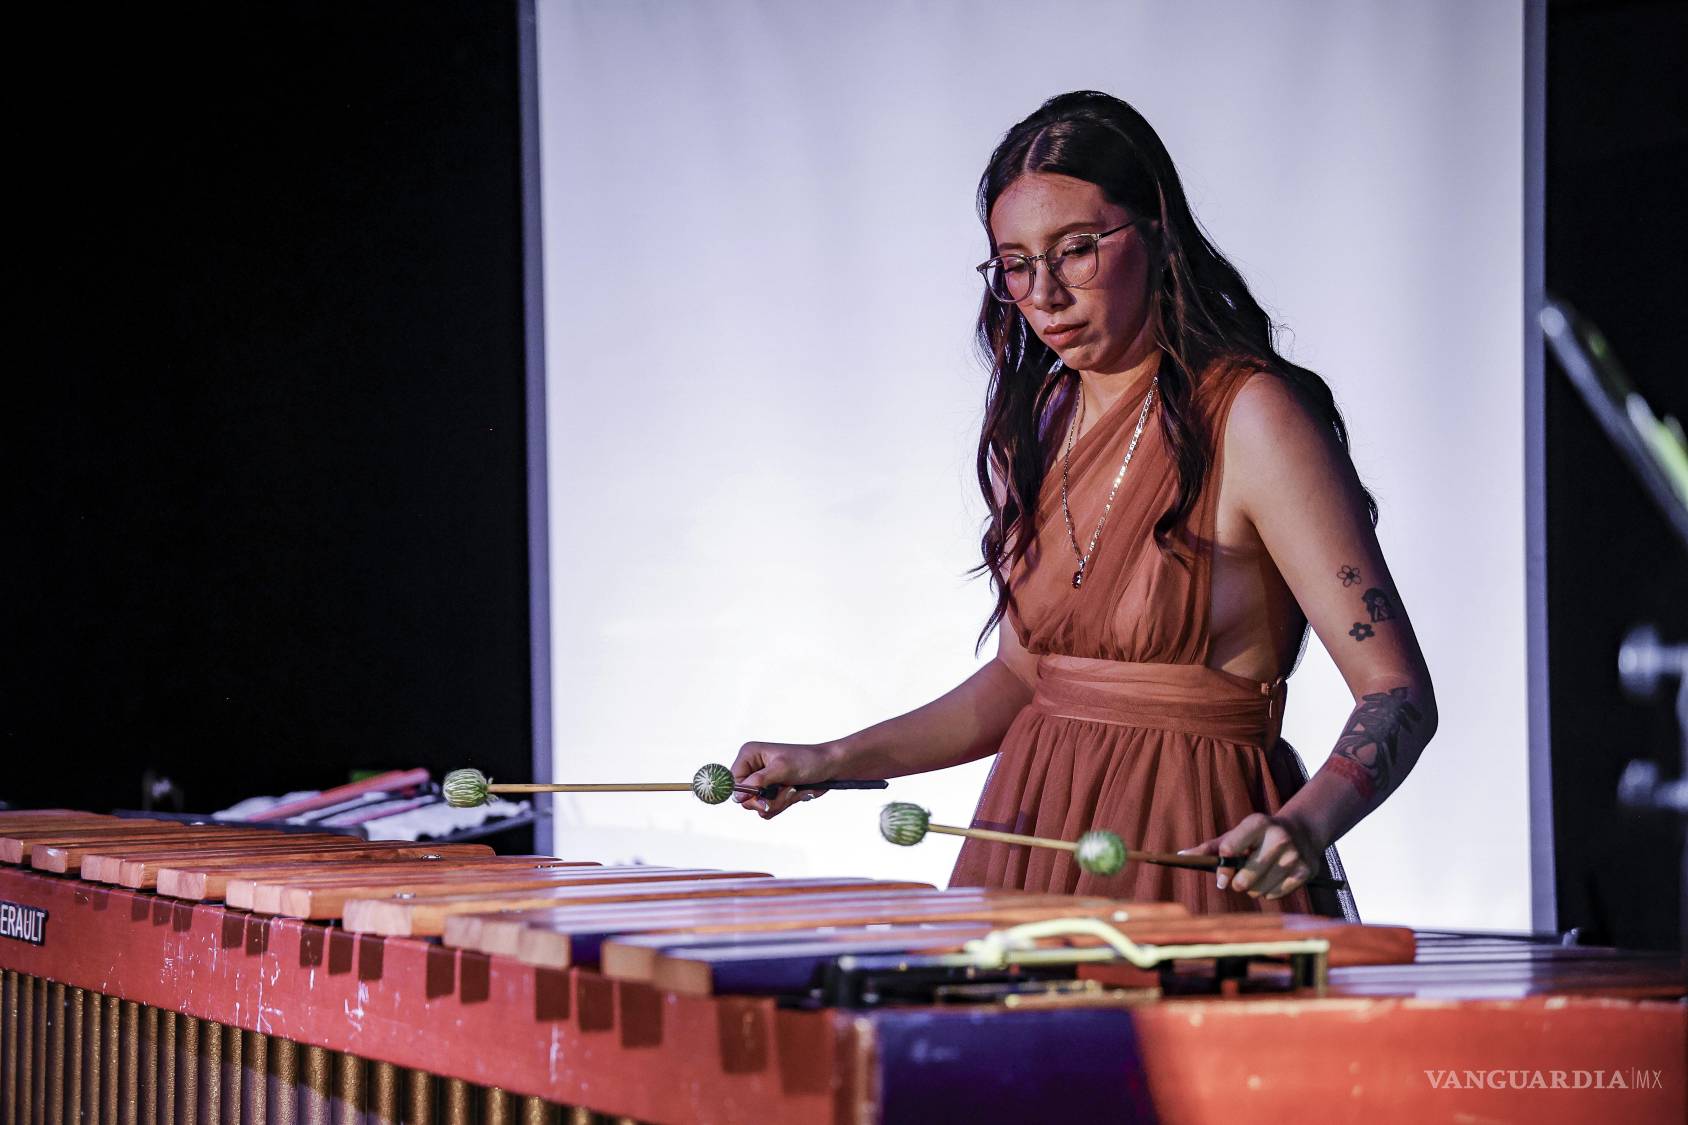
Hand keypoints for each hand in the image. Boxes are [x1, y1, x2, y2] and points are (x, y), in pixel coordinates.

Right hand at [729, 741, 844, 819]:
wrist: (830, 767)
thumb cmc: (807, 761)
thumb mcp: (781, 769)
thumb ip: (758, 782)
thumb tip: (737, 796)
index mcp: (749, 755)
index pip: (733, 781)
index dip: (744, 793)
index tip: (759, 798)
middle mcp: (753, 768)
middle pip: (744, 797)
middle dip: (766, 799)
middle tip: (784, 791)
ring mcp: (763, 782)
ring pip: (757, 806)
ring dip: (778, 802)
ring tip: (792, 789)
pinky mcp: (772, 793)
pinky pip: (768, 809)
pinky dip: (782, 805)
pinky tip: (794, 793)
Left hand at [1179, 813, 1322, 900]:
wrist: (1302, 831)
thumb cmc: (1259, 836)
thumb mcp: (1237, 834)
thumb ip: (1211, 847)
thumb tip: (1181, 855)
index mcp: (1257, 823)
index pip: (1230, 850)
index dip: (1222, 869)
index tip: (1221, 881)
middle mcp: (1278, 837)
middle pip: (1246, 877)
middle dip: (1238, 883)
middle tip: (1240, 880)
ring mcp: (1294, 855)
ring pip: (1260, 890)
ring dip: (1254, 889)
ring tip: (1259, 876)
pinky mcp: (1305, 871)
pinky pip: (1275, 895)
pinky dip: (1269, 892)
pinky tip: (1273, 879)